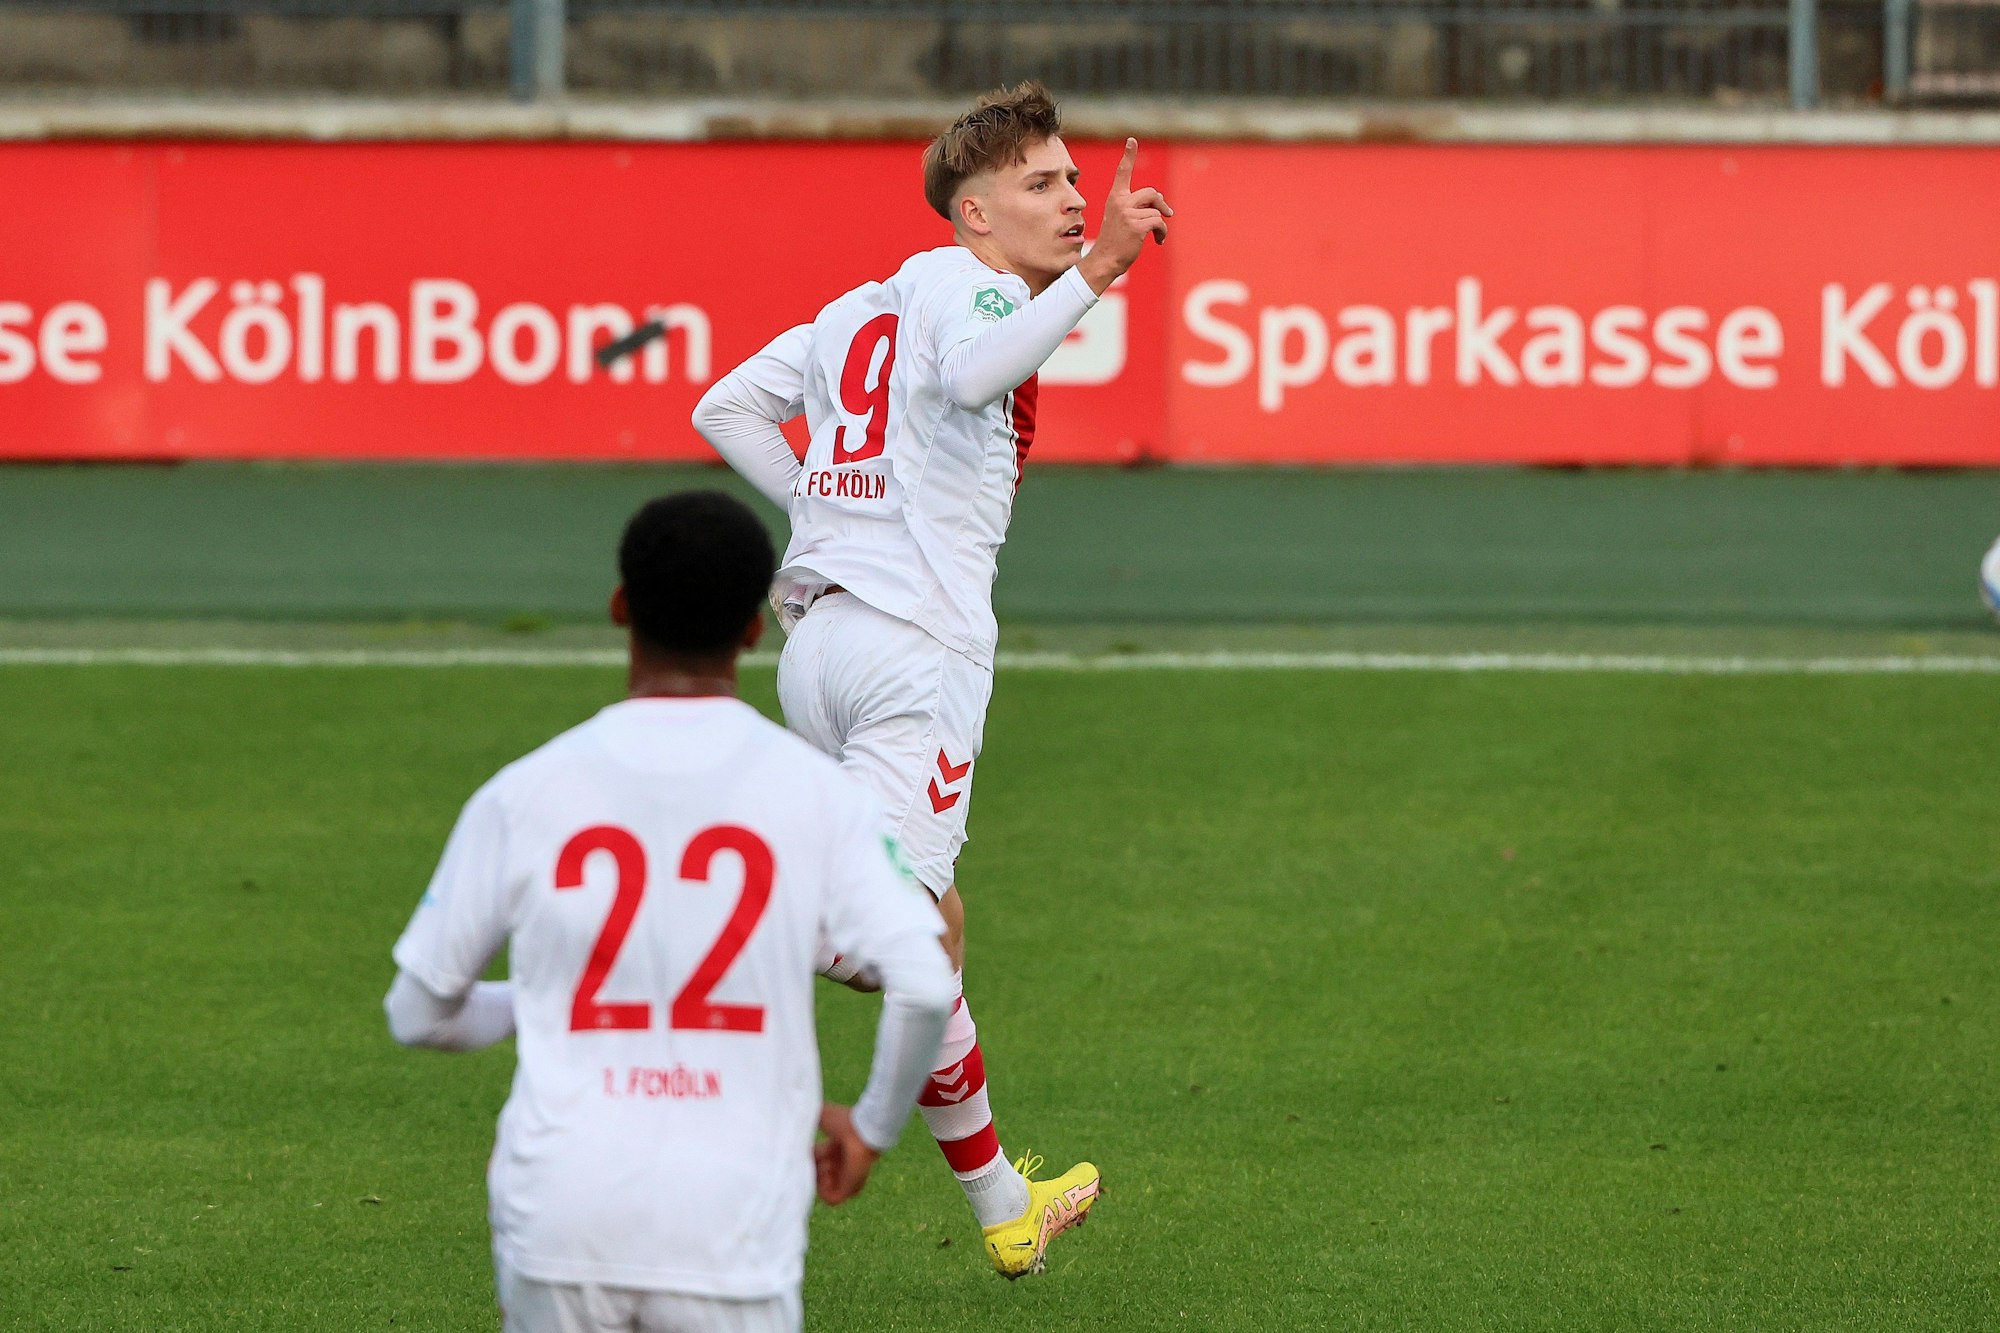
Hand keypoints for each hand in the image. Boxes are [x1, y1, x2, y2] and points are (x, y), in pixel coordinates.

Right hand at [814, 1103, 879, 1205]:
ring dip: (819, 1178)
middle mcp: (841, 1164)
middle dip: (812, 1166)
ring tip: (826, 1165)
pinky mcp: (851, 1189)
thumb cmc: (844, 1122)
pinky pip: (832, 1200)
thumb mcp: (821, 1114)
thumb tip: (792, 1114)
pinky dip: (824, 1190)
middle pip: (817, 1173)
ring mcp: (847, 1177)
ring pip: (823, 1187)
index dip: (807, 1156)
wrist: (862, 1131)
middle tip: (819, 1156)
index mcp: (835, 1148)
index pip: (815, 1159)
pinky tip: (829, 1175)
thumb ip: (807, 1115)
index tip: (805, 1148)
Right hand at [1079, 138, 1173, 295]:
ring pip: (1157, 211)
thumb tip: (1163, 205)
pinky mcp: (1137, 226)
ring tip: (1157, 235)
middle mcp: (1120, 202)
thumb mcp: (1122, 219)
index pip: (1122, 173)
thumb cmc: (1115, 241)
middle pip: (1152, 193)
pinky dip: (1162, 233)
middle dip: (1161, 204)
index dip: (1129, 155)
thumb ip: (1137, 207)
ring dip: (1161, 223)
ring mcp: (1128, 214)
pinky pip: (1159, 223)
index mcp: (1115, 198)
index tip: (1132, 140)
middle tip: (1167, 213)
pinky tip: (1158, 241)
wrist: (1105, 260)